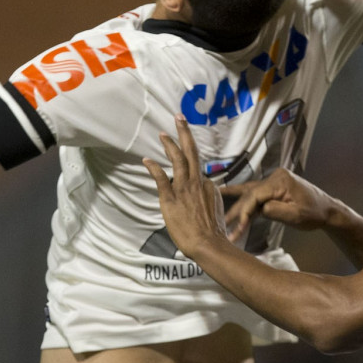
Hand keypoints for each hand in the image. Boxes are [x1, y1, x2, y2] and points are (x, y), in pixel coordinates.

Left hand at [143, 116, 226, 256]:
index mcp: (208, 186)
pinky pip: (161, 179)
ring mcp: (184, 189)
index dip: (191, 166)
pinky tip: (147, 160)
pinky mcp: (171, 198)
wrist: (208, 243)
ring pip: (178, 160)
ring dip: (170, 145)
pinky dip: (154, 168)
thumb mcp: (216, 211)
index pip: (198, 170)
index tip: (185, 161)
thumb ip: (209, 200)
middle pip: (191, 153)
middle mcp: (197, 183)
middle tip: (179, 118)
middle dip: (184, 133)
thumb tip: (207, 195)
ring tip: (163, 134)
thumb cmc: (213, 233)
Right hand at [222, 168, 336, 242]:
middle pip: (250, 193)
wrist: (327, 210)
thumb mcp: (296, 216)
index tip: (238, 226)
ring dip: (236, 204)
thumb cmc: (314, 213)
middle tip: (223, 224)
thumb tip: (259, 209)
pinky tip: (225, 195)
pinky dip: (243, 200)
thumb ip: (276, 211)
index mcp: (280, 181)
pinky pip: (254, 194)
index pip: (255, 195)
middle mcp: (274, 177)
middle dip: (237, 211)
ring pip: (249, 193)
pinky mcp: (272, 189)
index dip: (244, 211)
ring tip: (214, 201)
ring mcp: (273, 182)